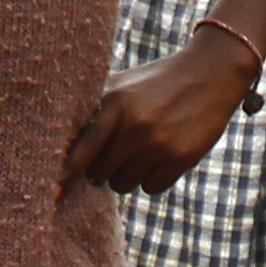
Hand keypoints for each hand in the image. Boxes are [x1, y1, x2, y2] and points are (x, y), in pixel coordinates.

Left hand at [65, 38, 248, 195]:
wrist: (210, 74)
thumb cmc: (156, 84)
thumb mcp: (123, 86)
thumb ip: (94, 111)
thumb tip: (62, 149)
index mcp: (115, 103)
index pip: (84, 147)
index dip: (67, 172)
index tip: (55, 192)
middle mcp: (135, 125)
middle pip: (100, 173)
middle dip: (103, 169)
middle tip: (115, 155)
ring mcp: (159, 144)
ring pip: (123, 185)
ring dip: (127, 176)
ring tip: (140, 153)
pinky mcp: (181, 158)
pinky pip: (151, 188)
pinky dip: (152, 179)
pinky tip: (161, 157)